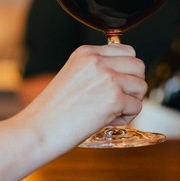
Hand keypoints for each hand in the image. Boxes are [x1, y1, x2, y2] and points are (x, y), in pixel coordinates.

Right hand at [17, 44, 146, 153]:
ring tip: (111, 111)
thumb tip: (127, 73)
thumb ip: (97, 69)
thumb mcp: (74, 75)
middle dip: (133, 85)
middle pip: (138, 66)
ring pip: (141, 86)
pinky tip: (108, 121)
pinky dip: (126, 117)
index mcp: (87, 52)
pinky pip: (136, 106)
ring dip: (131, 102)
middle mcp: (98, 61)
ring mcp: (107, 78)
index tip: (118, 84)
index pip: (127, 51)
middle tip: (119, 99)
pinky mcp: (114, 99)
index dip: (128, 70)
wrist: (38, 129)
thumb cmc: (53, 109)